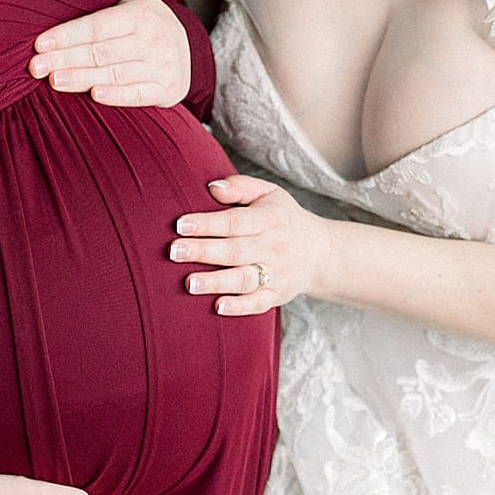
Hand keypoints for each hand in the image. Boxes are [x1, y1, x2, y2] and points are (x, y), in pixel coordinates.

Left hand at [29, 0, 190, 106]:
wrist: (187, 45)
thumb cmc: (141, 27)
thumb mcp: (128, 9)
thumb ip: (98, 20)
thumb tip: (51, 36)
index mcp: (141, 14)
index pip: (96, 27)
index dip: (66, 36)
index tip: (39, 45)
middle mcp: (155, 39)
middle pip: (102, 52)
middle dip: (66, 59)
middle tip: (36, 67)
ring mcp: (164, 65)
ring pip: (115, 74)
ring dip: (82, 78)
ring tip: (55, 80)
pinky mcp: (169, 89)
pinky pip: (138, 94)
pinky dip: (116, 95)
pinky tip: (94, 95)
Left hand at [169, 174, 327, 314]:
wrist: (319, 252)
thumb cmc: (282, 218)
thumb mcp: (268, 193)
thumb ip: (240, 187)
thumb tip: (211, 187)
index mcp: (269, 220)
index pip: (235, 222)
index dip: (208, 223)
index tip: (180, 224)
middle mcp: (273, 247)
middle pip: (236, 251)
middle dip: (204, 252)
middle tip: (174, 252)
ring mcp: (276, 274)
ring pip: (244, 279)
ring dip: (216, 282)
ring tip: (189, 283)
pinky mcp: (276, 295)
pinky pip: (258, 303)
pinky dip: (239, 307)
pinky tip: (218, 307)